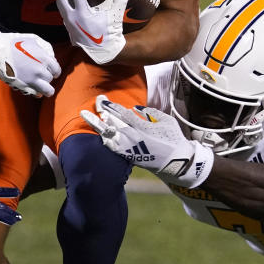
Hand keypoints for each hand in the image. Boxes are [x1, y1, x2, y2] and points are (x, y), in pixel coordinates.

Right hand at [0, 32, 60, 96]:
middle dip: (47, 76)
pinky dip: (36, 92)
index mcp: (43, 58)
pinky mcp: (23, 86)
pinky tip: (33, 87)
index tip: (51, 70)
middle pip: (50, 79)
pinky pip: (36, 94)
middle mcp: (39, 70)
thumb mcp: (33, 40)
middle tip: (41, 74)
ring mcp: (31, 80)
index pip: (57, 69)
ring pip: (48, 91)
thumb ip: (45, 48)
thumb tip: (51, 56)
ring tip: (43, 86)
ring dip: (46, 89)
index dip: (54, 70)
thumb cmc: (14, 43)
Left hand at [56, 0, 125, 63]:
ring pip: (60, 5)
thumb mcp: (116, 15)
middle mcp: (72, 18)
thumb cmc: (110, 33)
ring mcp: (69, 25)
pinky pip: (64, 13)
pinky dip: (64, 4)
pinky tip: (69, 1)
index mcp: (82, 13)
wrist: (104, 52)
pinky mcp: (69, 30)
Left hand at [81, 95, 213, 187]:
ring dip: (98, 125)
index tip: (104, 100)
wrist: (176, 163)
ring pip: (109, 135)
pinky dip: (105, 140)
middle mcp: (134, 137)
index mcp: (143, 127)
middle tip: (96, 102)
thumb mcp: (166, 120)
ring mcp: (130, 148)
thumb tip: (136, 108)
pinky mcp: (130, 157)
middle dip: (103, 111)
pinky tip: (99, 133)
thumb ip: (150, 112)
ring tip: (87, 116)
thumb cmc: (173, 138)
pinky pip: (113, 148)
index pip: (123, 114)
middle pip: (113, 122)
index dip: (112, 106)